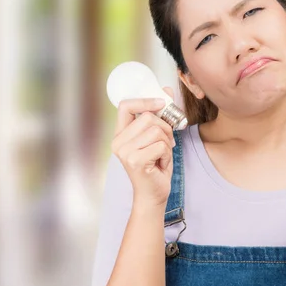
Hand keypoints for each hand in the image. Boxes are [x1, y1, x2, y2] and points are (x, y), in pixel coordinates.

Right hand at [111, 87, 175, 208]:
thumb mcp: (157, 138)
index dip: (144, 100)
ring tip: (162, 154)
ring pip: (157, 130)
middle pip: (148, 117)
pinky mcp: (135, 161)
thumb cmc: (155, 166)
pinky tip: (161, 163)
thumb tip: (166, 91)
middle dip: (166, 128)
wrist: (153, 195)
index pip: (125, 105)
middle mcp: (118, 142)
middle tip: (167, 142)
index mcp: (120, 134)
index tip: (161, 103)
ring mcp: (125, 152)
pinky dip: (167, 154)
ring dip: (167, 142)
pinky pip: (161, 145)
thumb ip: (159, 116)